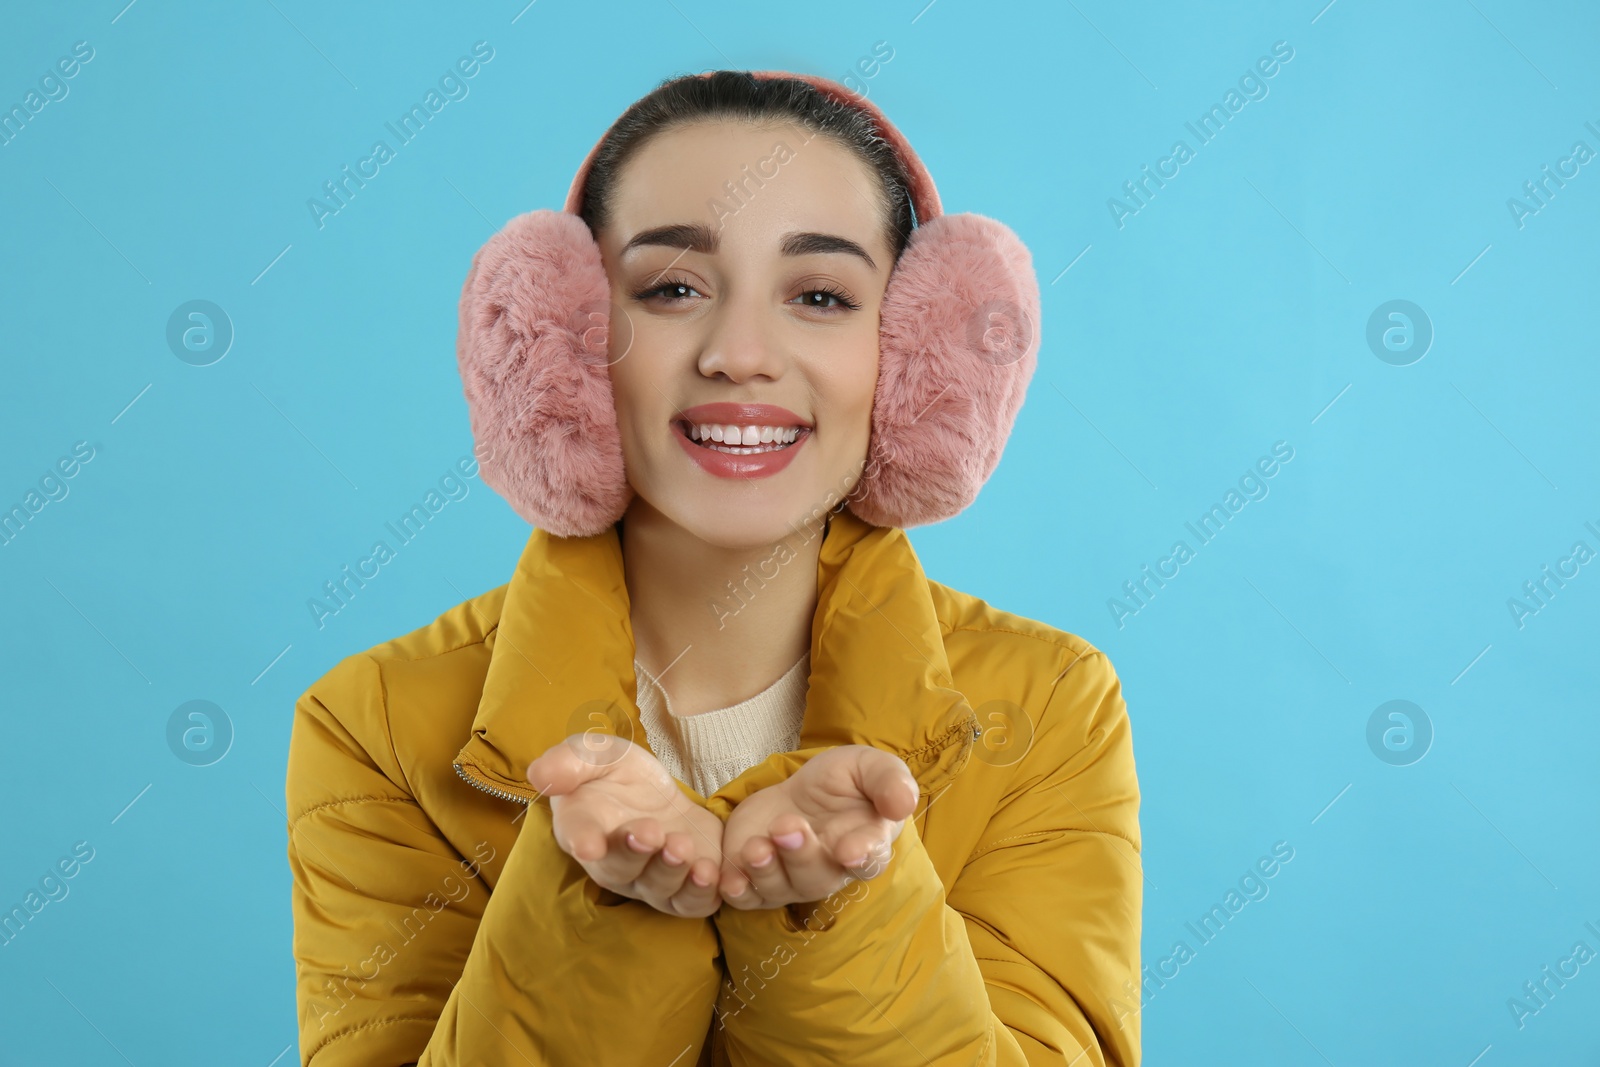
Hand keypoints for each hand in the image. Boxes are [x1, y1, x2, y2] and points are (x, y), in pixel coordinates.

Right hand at [526, 734, 723, 917]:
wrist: (660, 791)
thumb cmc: (616, 773)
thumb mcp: (595, 753)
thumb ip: (568, 761)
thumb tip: (539, 775)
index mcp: (585, 828)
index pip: (577, 836)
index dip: (582, 841)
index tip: (588, 844)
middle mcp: (614, 862)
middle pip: (620, 869)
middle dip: (635, 853)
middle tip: (650, 832)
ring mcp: (649, 881)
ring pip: (657, 888)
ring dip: (671, 871)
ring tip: (682, 846)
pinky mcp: (685, 886)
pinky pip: (692, 903)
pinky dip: (702, 895)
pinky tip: (712, 874)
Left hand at [718, 745, 917, 910]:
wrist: (799, 791)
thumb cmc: (843, 781)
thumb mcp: (868, 767)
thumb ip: (888, 781)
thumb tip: (904, 802)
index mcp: (865, 846)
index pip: (868, 860)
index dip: (860, 856)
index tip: (849, 850)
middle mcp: (828, 871)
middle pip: (817, 877)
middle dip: (800, 856)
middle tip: (787, 829)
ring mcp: (791, 880)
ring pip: (778, 888)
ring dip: (765, 871)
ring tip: (756, 847)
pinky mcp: (755, 879)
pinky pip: (745, 897)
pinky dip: (735, 891)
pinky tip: (728, 878)